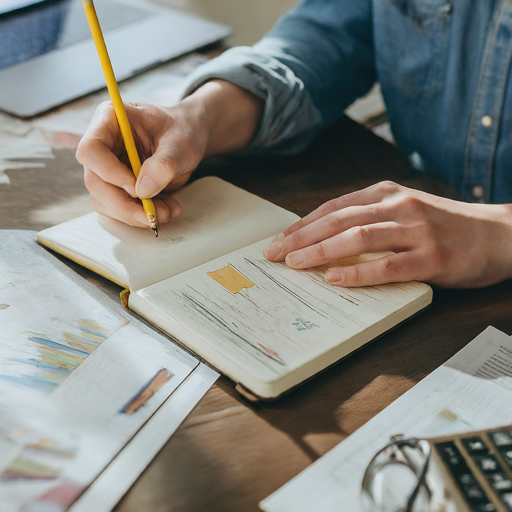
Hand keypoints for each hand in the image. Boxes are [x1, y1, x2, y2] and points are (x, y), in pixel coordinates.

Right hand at [76, 80, 262, 227]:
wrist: (195, 135)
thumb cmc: (188, 127)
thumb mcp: (183, 140)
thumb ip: (166, 161)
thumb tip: (144, 189)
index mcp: (109, 121)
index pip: (90, 151)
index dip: (110, 174)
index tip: (140, 188)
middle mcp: (104, 145)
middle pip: (95, 183)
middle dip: (126, 205)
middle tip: (157, 216)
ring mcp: (111, 167)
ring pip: (108, 201)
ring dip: (138, 214)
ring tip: (170, 213)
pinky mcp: (123, 185)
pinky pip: (125, 207)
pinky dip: (145, 215)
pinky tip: (168, 210)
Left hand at [263, 181, 511, 287]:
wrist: (497, 234)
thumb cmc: (443, 225)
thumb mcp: (403, 209)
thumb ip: (368, 216)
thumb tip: (323, 236)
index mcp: (387, 193)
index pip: (333, 206)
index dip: (302, 224)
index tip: (279, 240)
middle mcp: (399, 207)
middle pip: (338, 219)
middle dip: (301, 237)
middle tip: (274, 254)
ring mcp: (416, 231)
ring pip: (359, 237)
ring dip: (321, 251)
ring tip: (295, 265)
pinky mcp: (432, 258)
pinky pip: (387, 266)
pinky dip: (358, 273)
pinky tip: (334, 279)